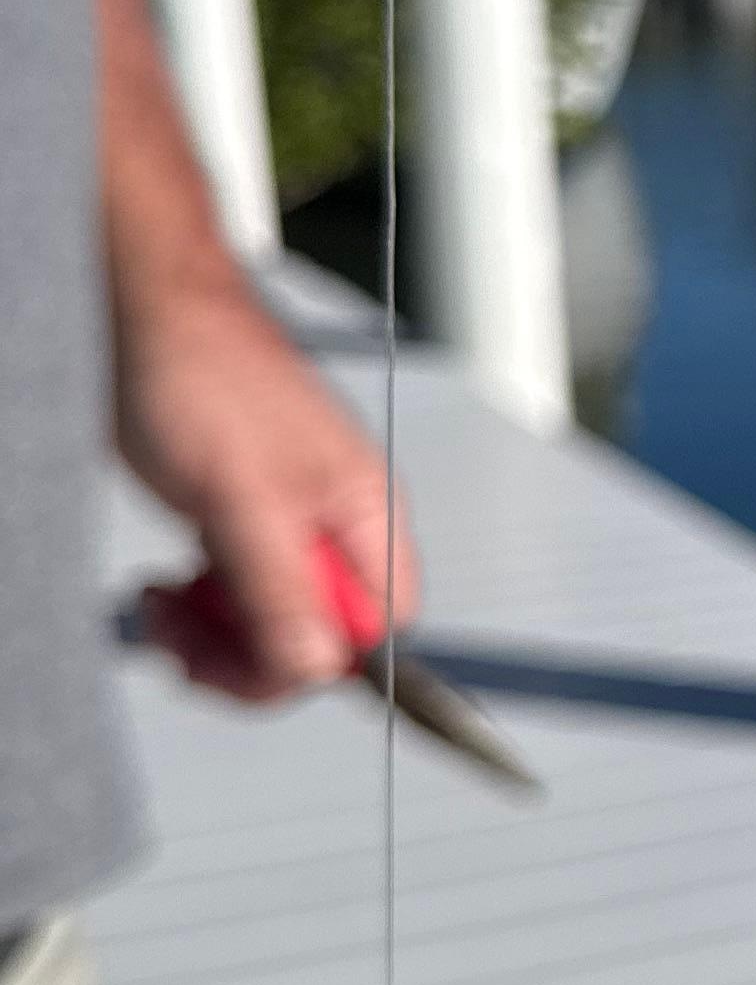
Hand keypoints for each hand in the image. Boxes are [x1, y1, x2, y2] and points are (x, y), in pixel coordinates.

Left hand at [116, 275, 416, 702]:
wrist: (146, 317)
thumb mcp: (242, 497)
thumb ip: (282, 586)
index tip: (249, 661)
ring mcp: (288, 529)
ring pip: (271, 625)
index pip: (379, 630)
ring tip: (164, 605)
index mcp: (367, 516)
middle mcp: (336, 529)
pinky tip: (166, 587)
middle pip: (321, 639)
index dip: (317, 659)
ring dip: (211, 634)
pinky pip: (235, 599)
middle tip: (186, 639)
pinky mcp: (242, 526)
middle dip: (248, 652)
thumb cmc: (204, 375)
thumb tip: (314, 667)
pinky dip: (196, 611)